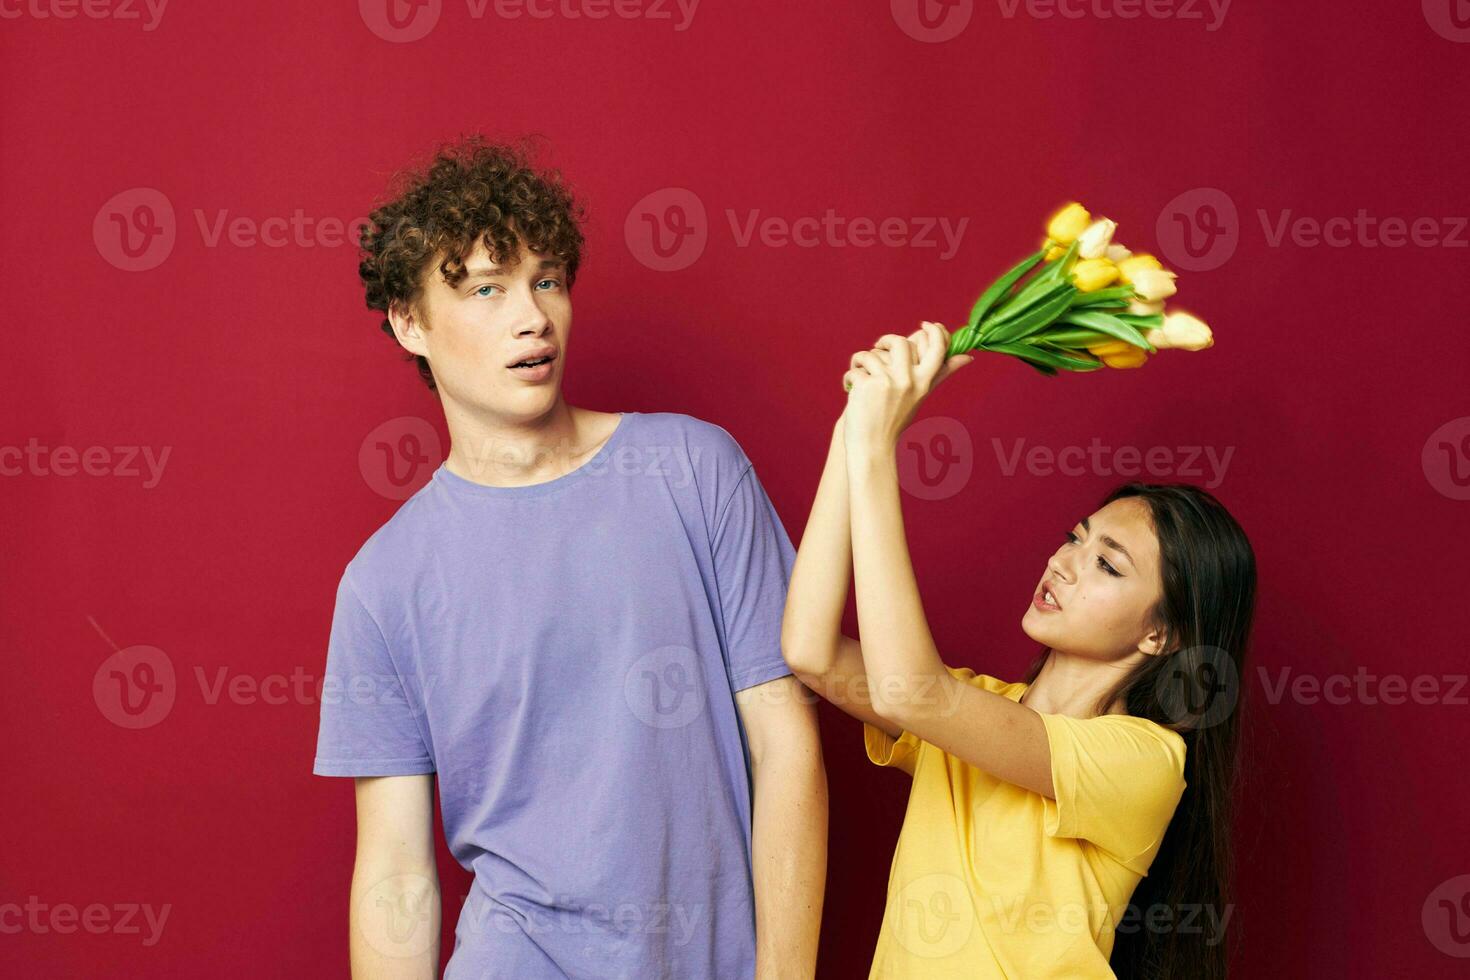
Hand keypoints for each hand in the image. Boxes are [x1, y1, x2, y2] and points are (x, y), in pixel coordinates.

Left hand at [840, 321, 973, 456]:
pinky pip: (855, 367)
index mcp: (924, 382)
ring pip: (871, 353)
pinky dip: (850, 376)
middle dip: (885, 341)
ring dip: (860, 361)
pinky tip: (851, 389)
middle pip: (900, 342)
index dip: (934, 332)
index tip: (925, 325)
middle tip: (878, 347)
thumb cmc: (895, 419)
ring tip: (859, 374)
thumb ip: (940, 373)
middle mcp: (908, 381)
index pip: (937, 348)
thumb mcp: (921, 395)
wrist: (872, 446)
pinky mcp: (867, 385)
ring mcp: (887, 382)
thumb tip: (967, 357)